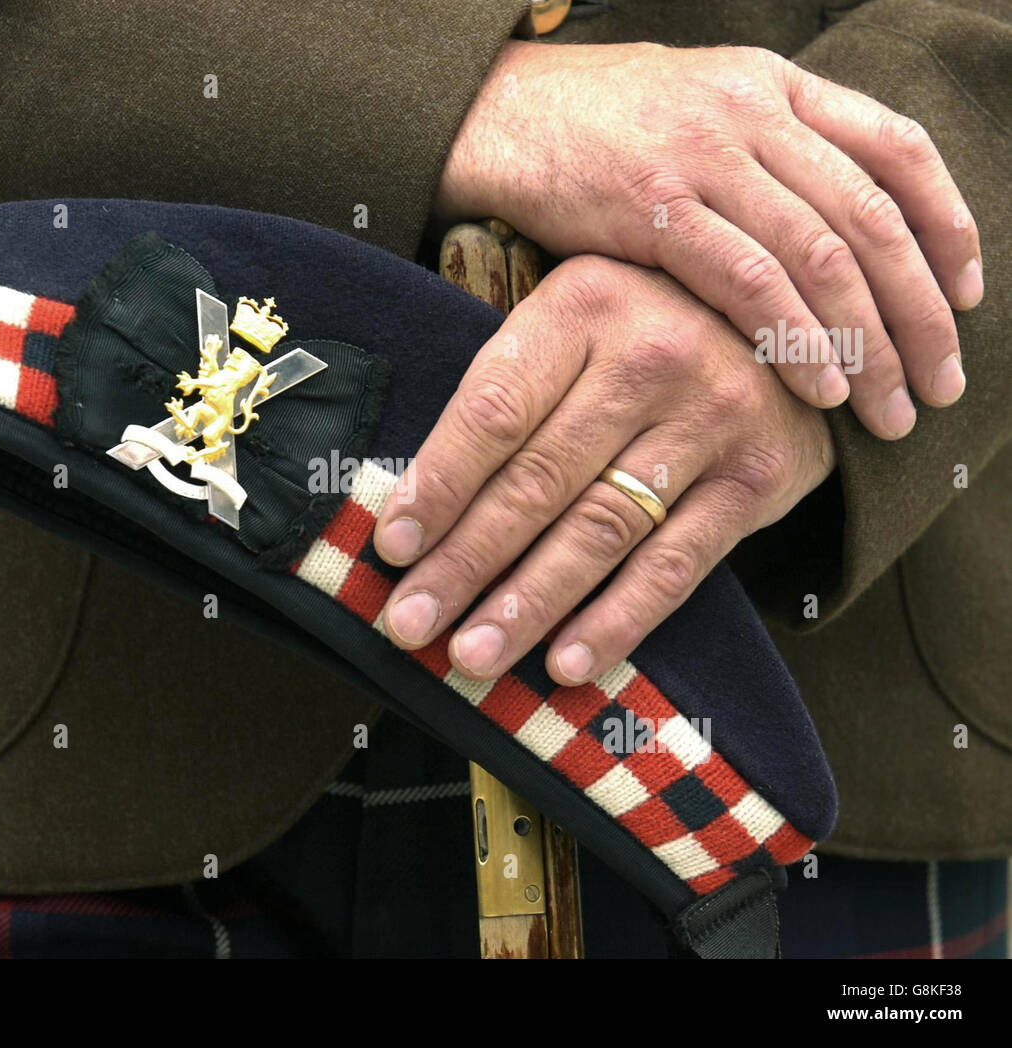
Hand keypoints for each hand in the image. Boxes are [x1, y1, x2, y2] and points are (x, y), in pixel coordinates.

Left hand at [374, 255, 834, 685]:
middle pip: (538, 480)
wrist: (795, 324)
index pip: (494, 410)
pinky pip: (674, 565)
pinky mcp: (755, 480)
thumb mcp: (575, 319)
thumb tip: (417, 507)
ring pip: (599, 530)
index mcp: (581, 306)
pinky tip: (566, 665)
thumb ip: (510, 389)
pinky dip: (617, 620)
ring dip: (528, 604)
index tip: (391, 549)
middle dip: (465, 563)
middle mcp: (648, 356)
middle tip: (409, 623)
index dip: (439, 484)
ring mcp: (710, 418)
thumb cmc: (644, 329)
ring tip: (471, 656)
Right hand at [436, 41, 980, 438]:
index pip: (899, 151)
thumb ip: (772, 150)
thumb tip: (834, 233)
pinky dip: (793, 340)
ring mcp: (705, 157)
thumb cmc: (601, 124)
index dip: (949, 227)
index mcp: (778, 87)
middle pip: (872, 219)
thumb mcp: (704, 105)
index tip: (967, 298)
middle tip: (939, 384)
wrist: (505, 111)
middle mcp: (754, 114)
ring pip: (821, 257)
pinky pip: (747, 281)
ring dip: (866, 343)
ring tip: (886, 407)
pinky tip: (819, 388)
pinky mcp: (653, 208)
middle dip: (920, 314)